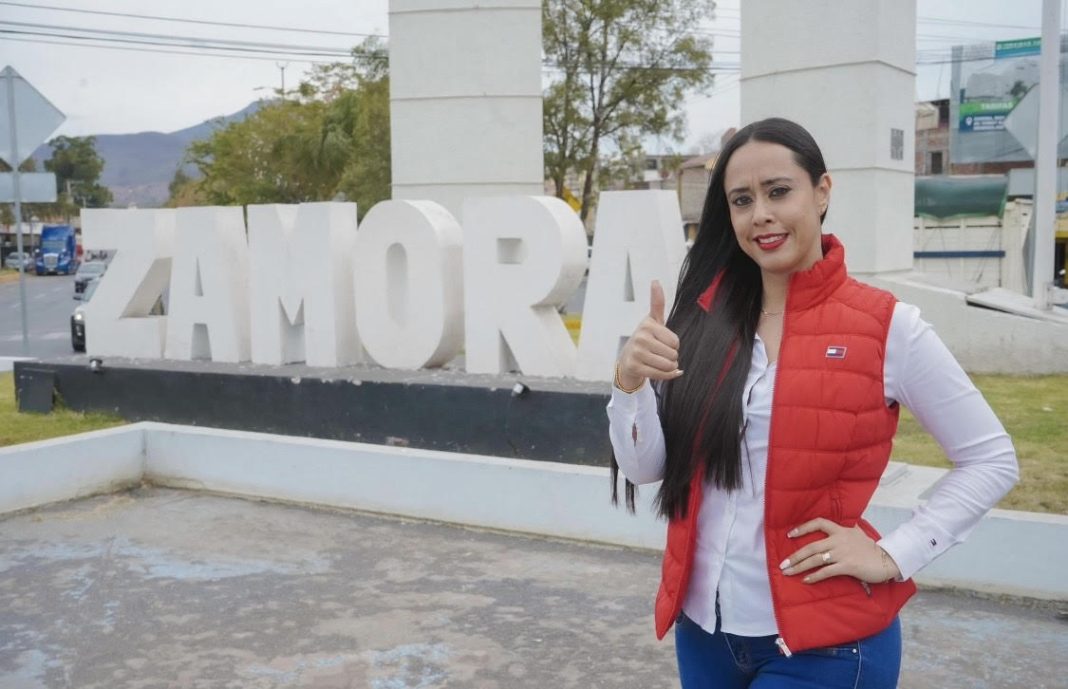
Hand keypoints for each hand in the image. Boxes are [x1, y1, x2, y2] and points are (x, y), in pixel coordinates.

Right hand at [616, 281, 682, 389]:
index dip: (673, 345)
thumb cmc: (645, 339)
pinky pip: (661, 375)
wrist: (627, 360)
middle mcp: (640, 337)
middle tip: (658, 354)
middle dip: (671, 357)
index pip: (675, 342)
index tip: (661, 342)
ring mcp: (637, 353)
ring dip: (669, 368)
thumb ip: (657, 302)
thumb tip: (655, 280)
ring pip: (668, 366)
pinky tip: (658, 371)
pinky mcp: (635, 367)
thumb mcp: (652, 321)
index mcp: (647, 325)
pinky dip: (665, 376)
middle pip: (673, 354)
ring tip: (658, 362)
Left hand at [779, 518, 901, 584]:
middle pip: (812, 546)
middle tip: (782, 564)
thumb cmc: (871, 549)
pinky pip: (827, 572)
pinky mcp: (848, 566)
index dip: (803, 528)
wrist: (887, 560)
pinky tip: (806, 580)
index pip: (819, 523)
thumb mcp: (859, 534)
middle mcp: (839, 540)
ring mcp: (843, 553)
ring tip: (788, 572)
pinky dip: (815, 576)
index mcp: (841, 530)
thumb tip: (850, 523)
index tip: (789, 534)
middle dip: (795, 556)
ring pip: (816, 559)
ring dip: (800, 567)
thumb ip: (851, 528)